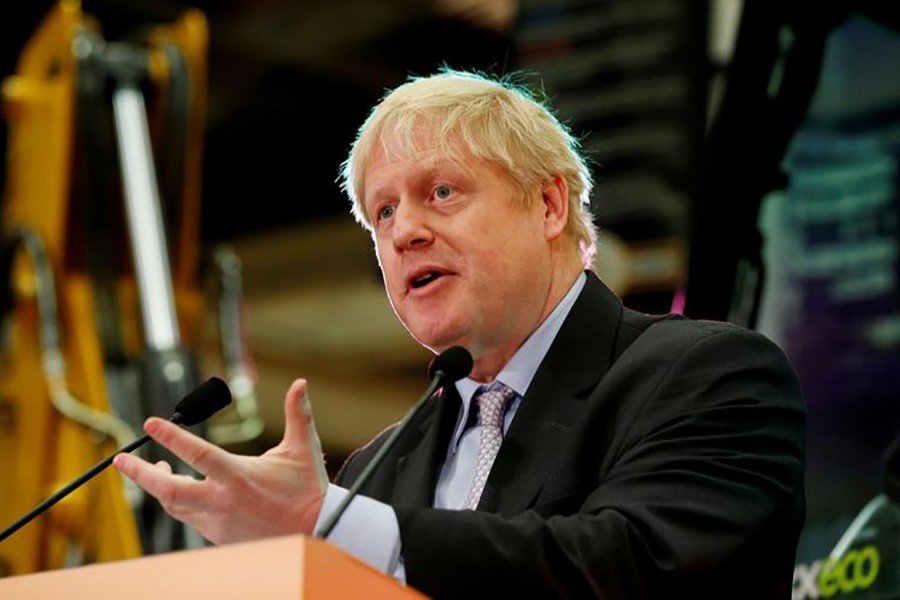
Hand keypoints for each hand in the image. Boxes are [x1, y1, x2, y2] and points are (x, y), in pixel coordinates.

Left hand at [114, 379, 327, 543]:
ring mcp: (217, 522)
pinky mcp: (218, 536)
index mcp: (239, 477)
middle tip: (121, 460)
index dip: (170, 437)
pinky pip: (188, 517)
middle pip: (168, 490)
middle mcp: (222, 501)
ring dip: (158, 486)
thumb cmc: (307, 489)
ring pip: (174, 505)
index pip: (196, 454)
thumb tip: (300, 384)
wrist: (312, 532)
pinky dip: (177, 501)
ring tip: (153, 468)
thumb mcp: (303, 448)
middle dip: (140, 474)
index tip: (149, 424)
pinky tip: (179, 488)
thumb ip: (298, 414)